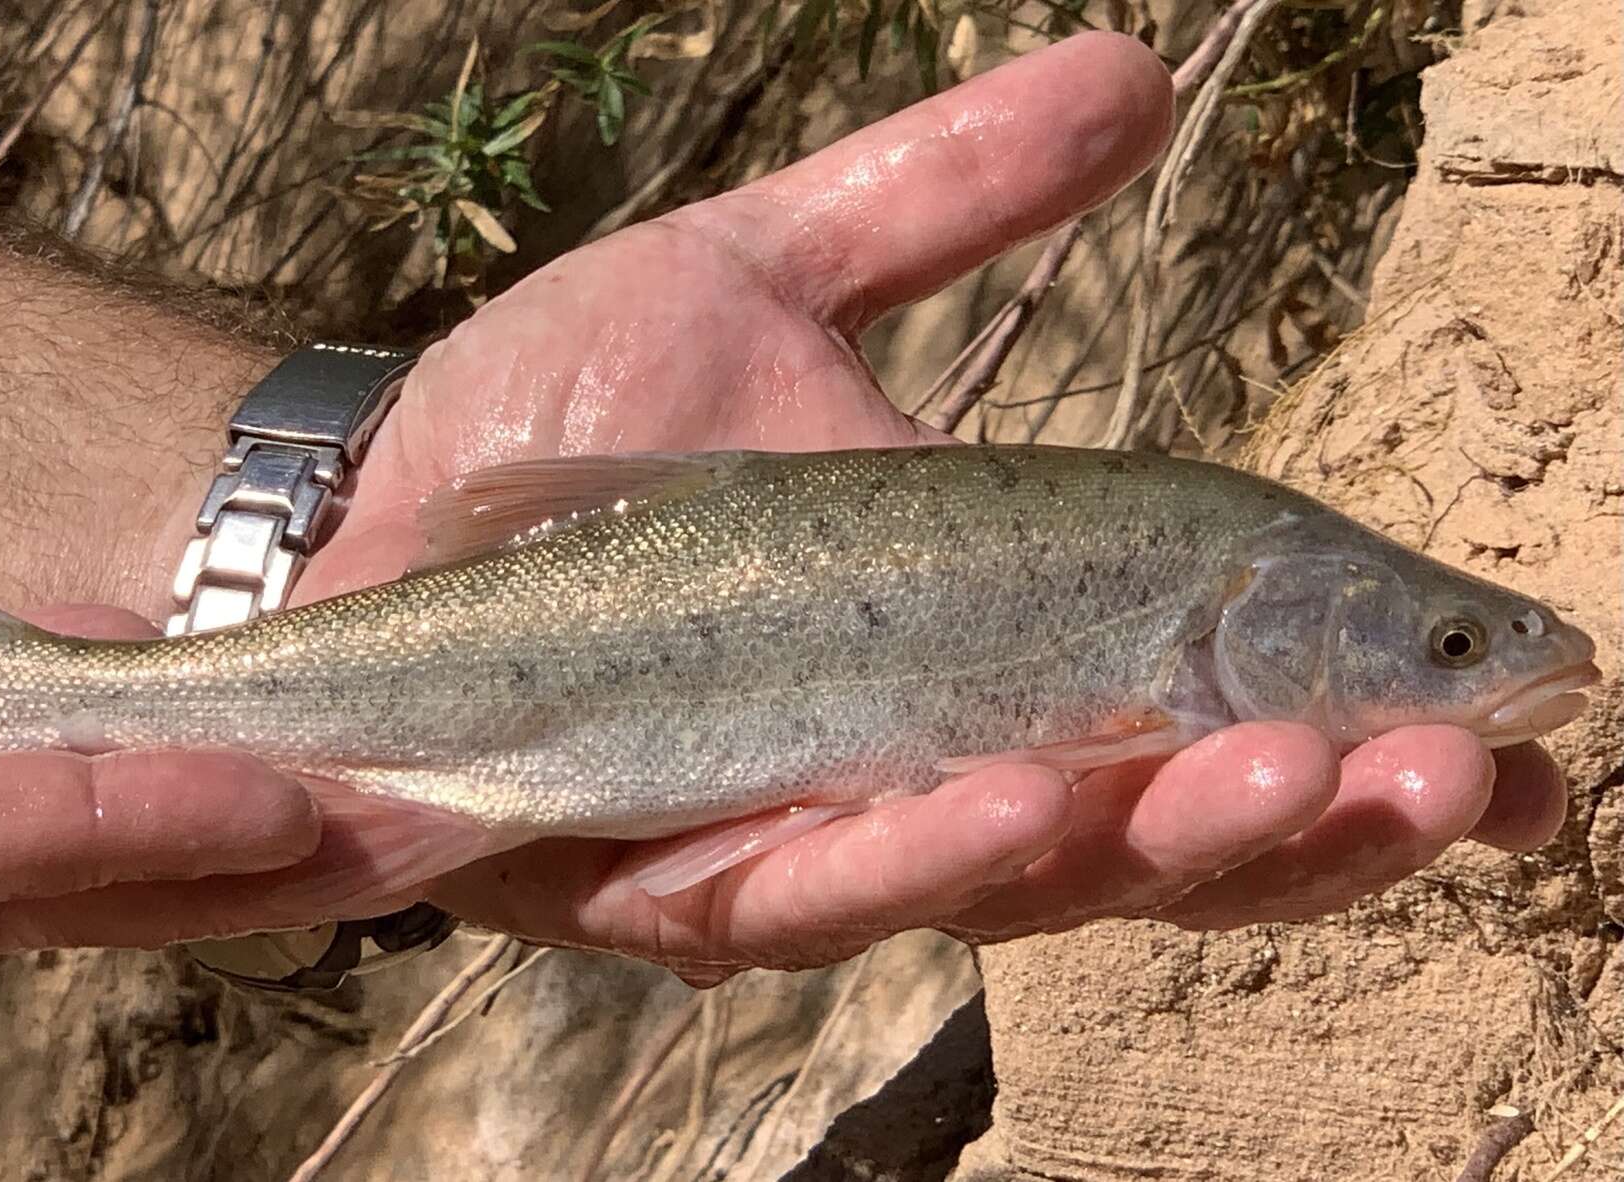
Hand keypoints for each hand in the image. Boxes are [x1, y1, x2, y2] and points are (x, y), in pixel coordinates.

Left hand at [287, 32, 1571, 983]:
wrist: (356, 509)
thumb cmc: (554, 418)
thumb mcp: (758, 275)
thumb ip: (944, 200)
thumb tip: (1137, 71)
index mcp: (985, 649)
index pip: (1212, 709)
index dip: (1368, 725)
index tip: (1525, 699)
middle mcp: (922, 767)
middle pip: (1152, 833)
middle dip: (1308, 811)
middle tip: (1451, 770)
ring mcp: (798, 837)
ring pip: (1012, 886)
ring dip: (1151, 846)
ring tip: (1273, 775)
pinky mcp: (665, 883)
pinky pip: (804, 894)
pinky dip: (910, 852)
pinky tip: (1004, 789)